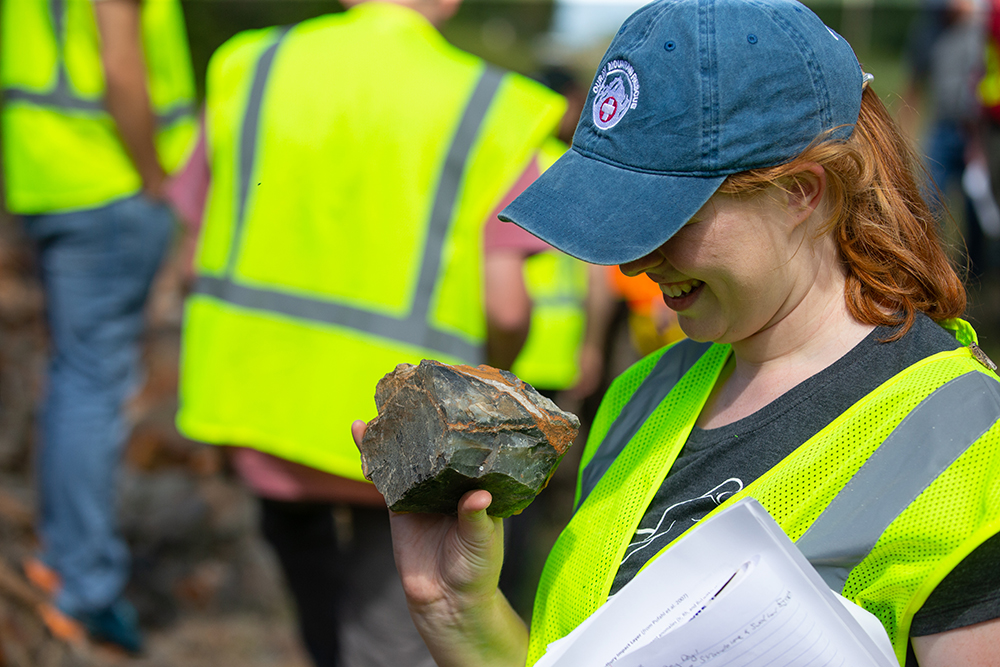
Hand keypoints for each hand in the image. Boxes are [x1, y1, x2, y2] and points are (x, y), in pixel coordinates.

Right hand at [351, 420, 526, 666]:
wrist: (446, 603)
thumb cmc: (476, 570)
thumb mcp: (483, 542)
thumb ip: (477, 519)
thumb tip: (479, 497)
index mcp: (476, 484)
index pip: (470, 447)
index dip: (461, 424)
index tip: (453, 398)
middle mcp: (449, 483)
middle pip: (434, 445)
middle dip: (423, 420)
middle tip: (412, 388)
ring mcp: (422, 491)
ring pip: (405, 455)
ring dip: (392, 432)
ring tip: (382, 405)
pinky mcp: (398, 505)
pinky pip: (383, 476)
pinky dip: (370, 456)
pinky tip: (360, 433)